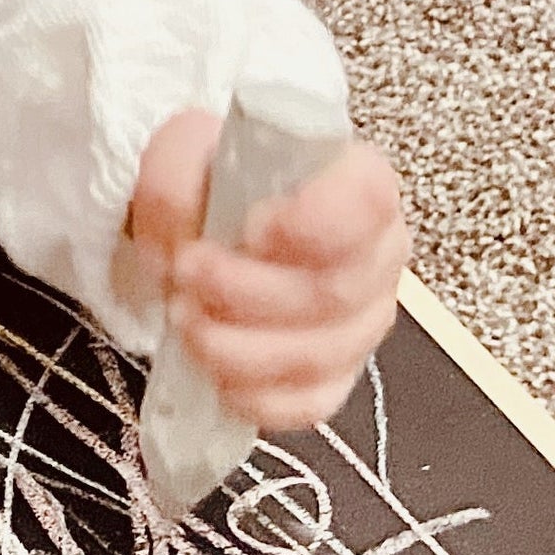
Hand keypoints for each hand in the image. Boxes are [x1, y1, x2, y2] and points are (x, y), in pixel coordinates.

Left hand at [117, 110, 410, 433]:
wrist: (209, 224)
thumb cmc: (214, 181)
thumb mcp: (184, 150)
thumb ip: (177, 182)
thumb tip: (184, 243)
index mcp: (358, 184)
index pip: (370, 203)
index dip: (313, 224)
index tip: (252, 229)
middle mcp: (377, 256)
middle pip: (333, 293)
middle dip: (244, 291)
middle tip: (185, 272)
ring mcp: (363, 323)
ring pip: (319, 356)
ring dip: (236, 345)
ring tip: (184, 316)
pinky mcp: (336, 375)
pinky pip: (309, 404)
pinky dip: (252, 394)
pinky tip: (212, 369)